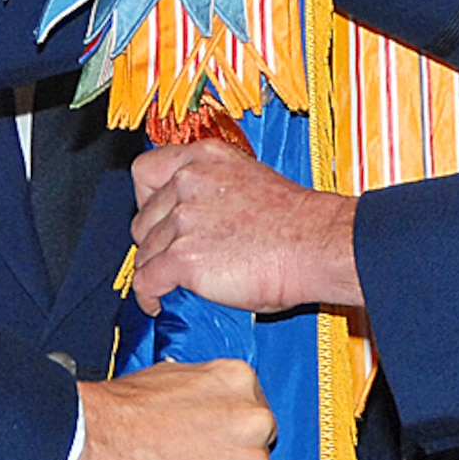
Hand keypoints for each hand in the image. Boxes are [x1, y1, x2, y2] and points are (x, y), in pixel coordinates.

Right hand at [52, 360, 276, 459]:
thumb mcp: (168, 376)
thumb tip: (203, 407)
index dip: (232, 440)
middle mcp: (254, 421)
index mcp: (239, 382)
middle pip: (259, 456)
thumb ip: (201, 393)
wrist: (87, 443)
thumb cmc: (116, 412)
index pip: (254, 419)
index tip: (216, 452)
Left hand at [130, 141, 363, 315]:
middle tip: (172, 256)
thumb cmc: (296, 222)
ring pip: (144, 252)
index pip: (145, 170)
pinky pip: (147, 280)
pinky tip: (159, 302)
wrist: (315, 244)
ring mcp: (183, 218)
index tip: (155, 216)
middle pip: (142, 217)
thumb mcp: (248, 179)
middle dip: (154, 241)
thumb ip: (212, 187)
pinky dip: (149, 296)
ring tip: (173, 284)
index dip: (146, 200)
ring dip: (156, 270)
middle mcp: (189, 181)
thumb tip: (191, 212)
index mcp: (205, 157)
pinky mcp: (183, 256)